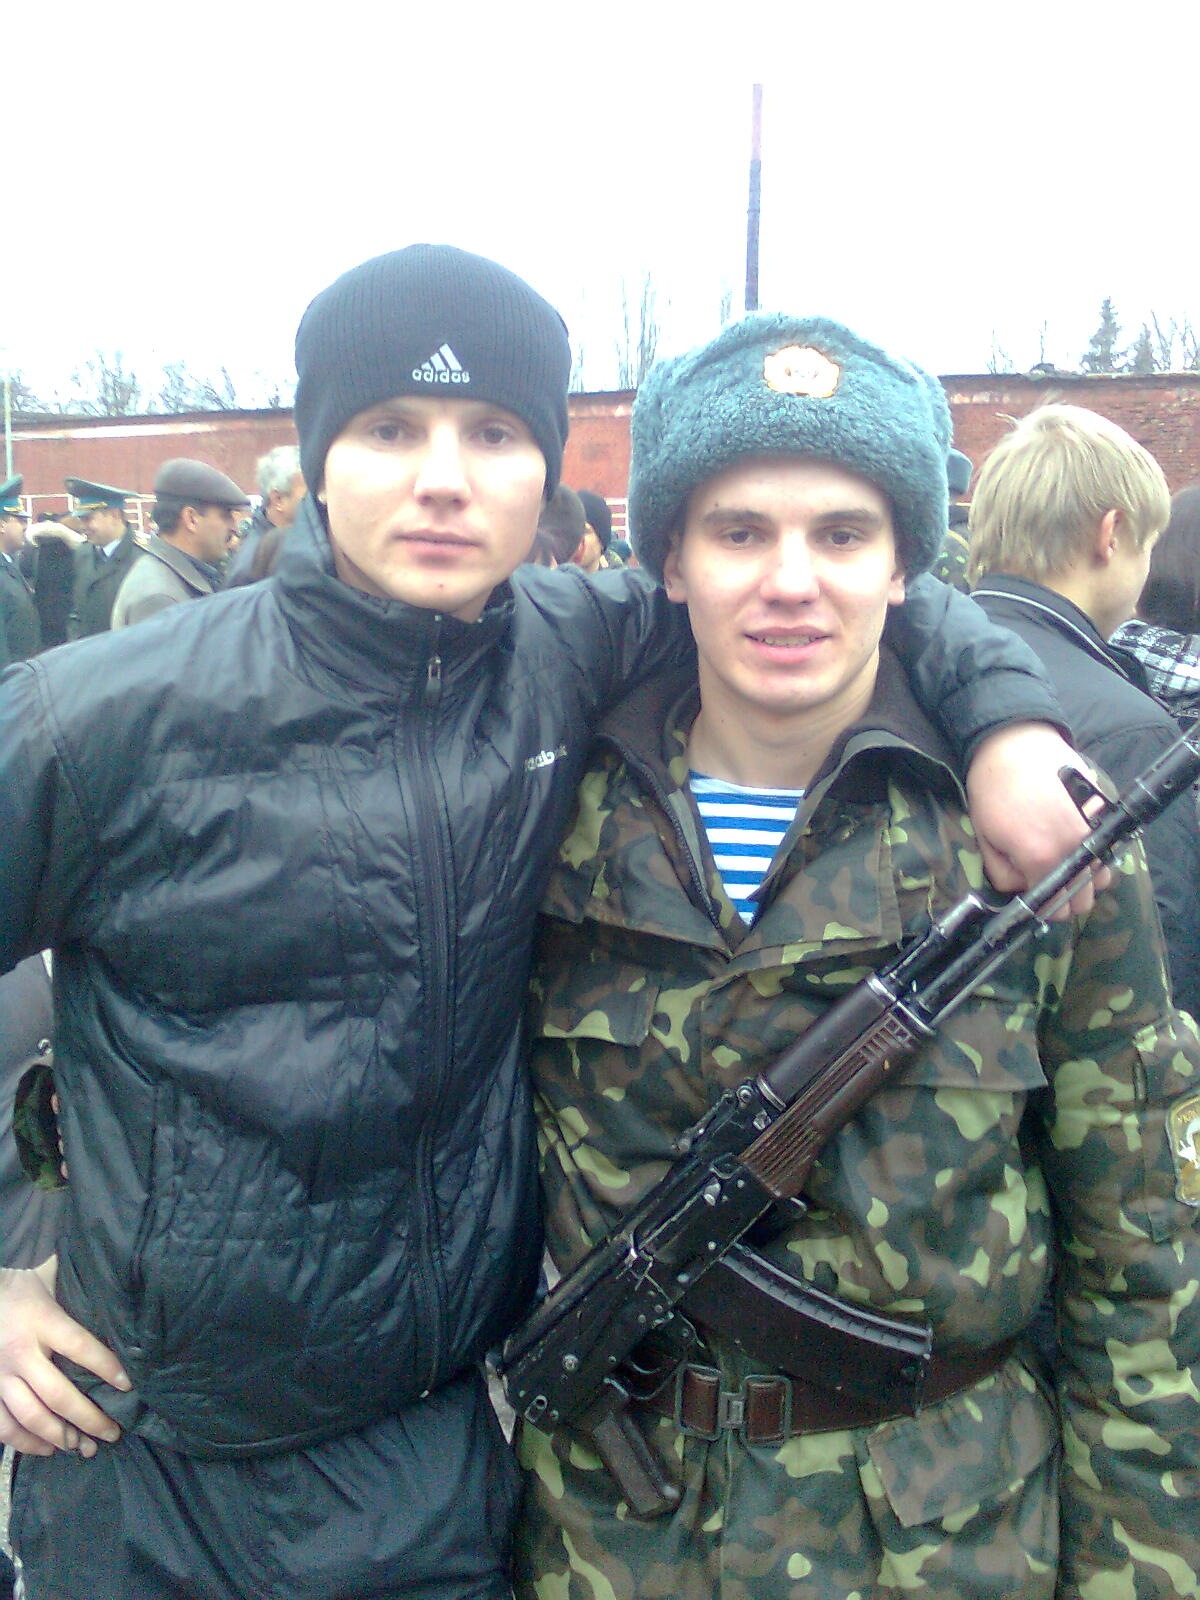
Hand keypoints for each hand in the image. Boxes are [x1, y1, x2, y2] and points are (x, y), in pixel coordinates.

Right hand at [0, 1257, 129, 1455]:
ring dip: (59, 1437)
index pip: (81, 1347)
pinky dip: (24, 1443)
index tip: (128, 1386)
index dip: (106, 1368)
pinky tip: (47, 1449)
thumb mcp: (49, 1276)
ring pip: (30, 1417)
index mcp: (42, 1321)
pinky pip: (2, 1425)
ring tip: (84, 1447)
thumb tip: (117, 1287)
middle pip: (59, 1395)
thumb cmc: (19, 1284)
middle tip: (112, 1434)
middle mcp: (20, 1352)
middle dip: (89, 1419)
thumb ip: (76, 1287)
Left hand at [965, 722, 1111, 918]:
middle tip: (1047, 879)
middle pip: (1084, 900)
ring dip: (1084, 877)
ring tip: (1062, 859)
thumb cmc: (992, 789)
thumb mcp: (985, 838)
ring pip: (1102, 876)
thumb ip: (1003, 875)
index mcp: (1042, 859)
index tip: (1035, 898)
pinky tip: (1074, 838)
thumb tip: (1023, 889)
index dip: (1044, 909)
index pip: (1056, 909)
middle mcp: (1075, 849)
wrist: (1015, 743)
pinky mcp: (1103, 813)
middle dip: (1066, 897)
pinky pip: (1107, 848)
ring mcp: (1094, 830)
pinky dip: (1095, 852)